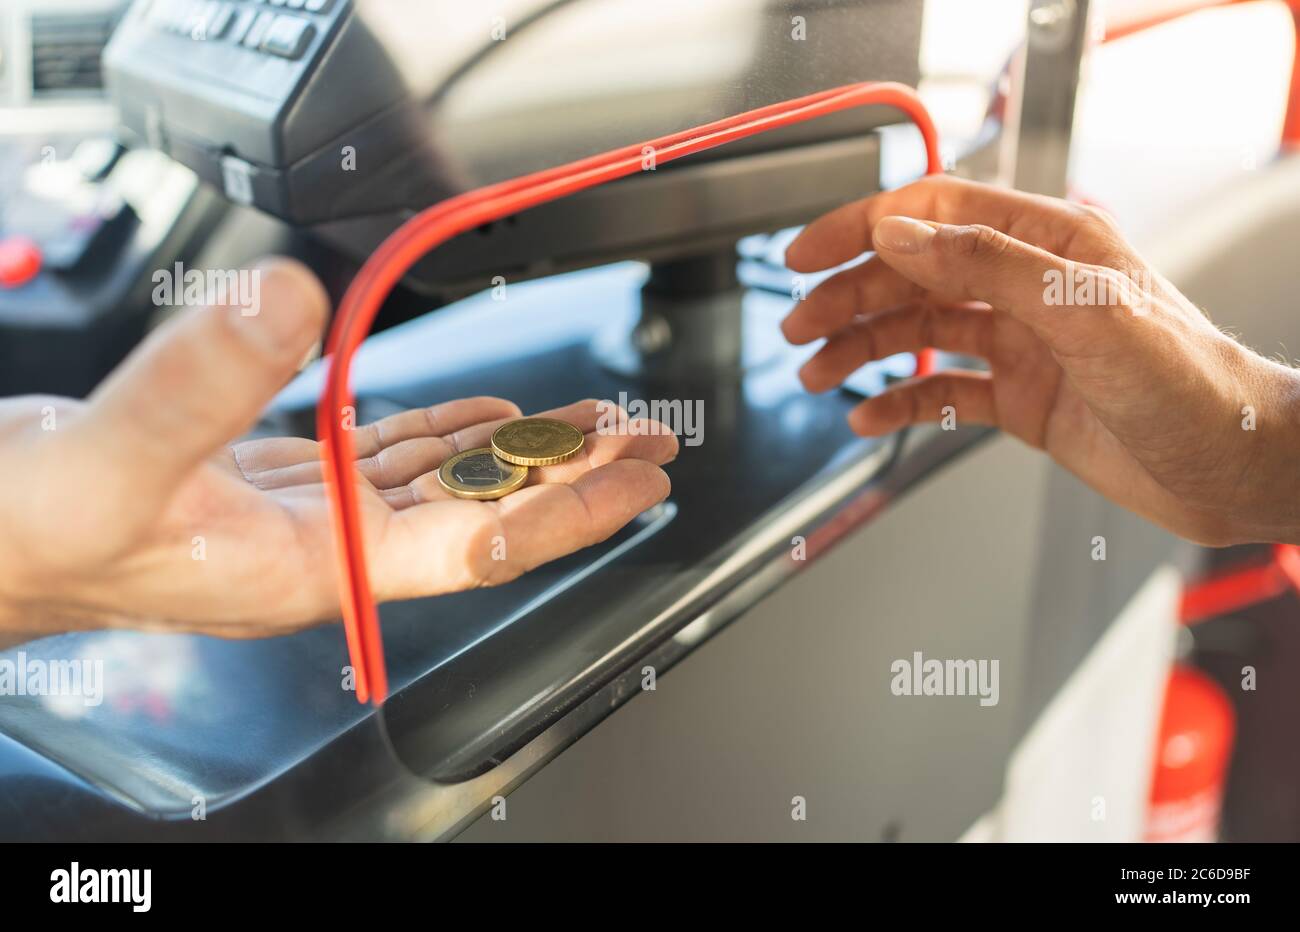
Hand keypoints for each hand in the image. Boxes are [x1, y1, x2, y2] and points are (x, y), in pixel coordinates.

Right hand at [0, 259, 674, 641]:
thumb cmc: (33, 539)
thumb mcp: (109, 462)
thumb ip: (199, 387)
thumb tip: (292, 305)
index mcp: (317, 566)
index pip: (478, 545)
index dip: (563, 511)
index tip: (632, 480)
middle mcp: (330, 545)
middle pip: (481, 510)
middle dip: (569, 475)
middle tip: (646, 439)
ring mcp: (309, 513)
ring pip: (443, 480)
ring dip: (519, 450)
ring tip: (589, 423)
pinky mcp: (279, 477)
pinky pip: (386, 456)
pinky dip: (443, 433)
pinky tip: (483, 418)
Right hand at [783, 175, 1299, 546]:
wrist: (1237, 467)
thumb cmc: (1192, 383)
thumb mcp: (1083, 311)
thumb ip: (986, 266)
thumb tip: (900, 235)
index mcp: (1048, 243)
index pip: (934, 213)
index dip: (863, 226)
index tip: (808, 253)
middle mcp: (1028, 288)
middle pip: (913, 276)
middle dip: (848, 298)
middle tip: (797, 327)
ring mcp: (1023, 344)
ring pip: (920, 334)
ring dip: (862, 350)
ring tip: (816, 374)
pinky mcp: (1023, 399)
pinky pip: (944, 392)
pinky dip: (900, 402)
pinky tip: (869, 416)